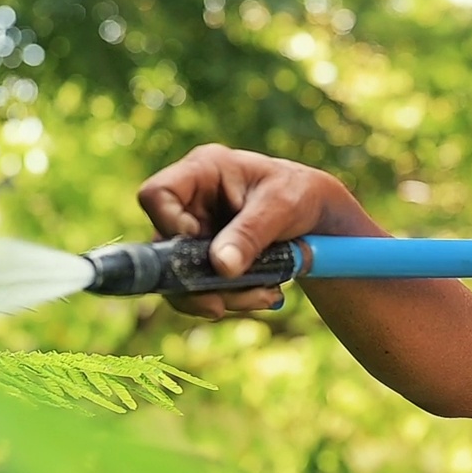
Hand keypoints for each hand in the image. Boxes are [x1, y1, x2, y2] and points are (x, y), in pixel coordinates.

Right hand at [137, 143, 382, 318]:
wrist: (313, 215)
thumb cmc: (298, 193)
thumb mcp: (282, 206)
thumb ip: (251, 233)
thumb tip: (221, 266)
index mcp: (203, 170)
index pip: (158, 194)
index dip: (167, 223)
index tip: (199, 242)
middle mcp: (190, 202)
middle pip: (165, 248)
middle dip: (197, 280)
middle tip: (224, 302)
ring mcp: (196, 232)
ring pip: (183, 276)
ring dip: (219, 295)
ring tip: (265, 295)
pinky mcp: (206, 258)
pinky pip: (202, 288)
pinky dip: (231, 298)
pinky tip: (264, 294)